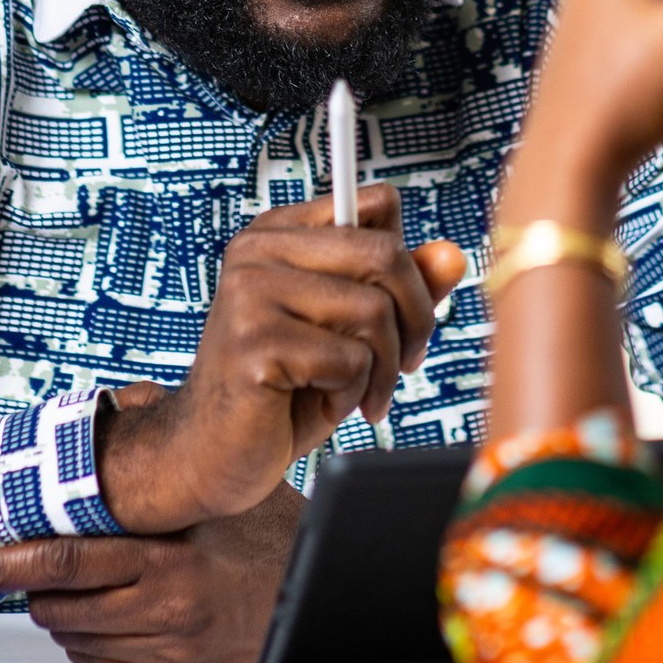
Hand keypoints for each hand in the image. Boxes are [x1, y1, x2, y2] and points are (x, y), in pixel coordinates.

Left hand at [0, 480, 304, 662]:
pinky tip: (110, 608)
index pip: (62, 558)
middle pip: (55, 601)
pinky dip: (89, 635)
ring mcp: (162, 646)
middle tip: (10, 564)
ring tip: (80, 578)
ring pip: (71, 632)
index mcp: (165, 554)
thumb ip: (163, 460)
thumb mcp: (221, 488)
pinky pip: (99, 660)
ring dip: (60, 606)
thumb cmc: (270, 537)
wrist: (316, 600)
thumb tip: (113, 410)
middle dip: (25, 583)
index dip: (3, 563)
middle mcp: (160, 605)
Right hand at [27, 188, 463, 535]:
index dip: (409, 268)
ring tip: (359, 395)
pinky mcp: (254, 345)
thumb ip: (400, 290)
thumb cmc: (285, 391)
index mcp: (279, 233)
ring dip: (381, 367)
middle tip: (402, 365)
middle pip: (384, 256)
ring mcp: (249, 294)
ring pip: (372, 311)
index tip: (400, 315)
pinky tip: (321, 404)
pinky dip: (352, 393)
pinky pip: (348, 360)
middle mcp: (257, 251)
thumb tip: (452, 255)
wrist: (210, 455)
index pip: (377, 207)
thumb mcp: (352, 333)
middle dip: (414, 320)